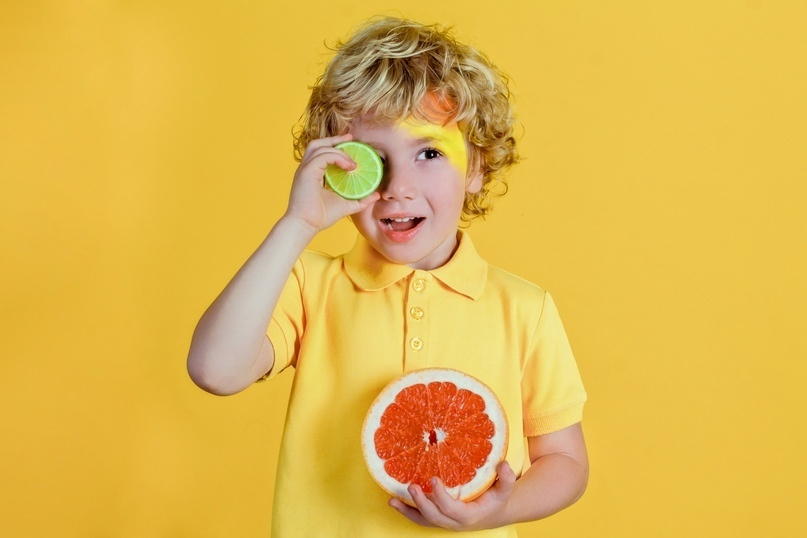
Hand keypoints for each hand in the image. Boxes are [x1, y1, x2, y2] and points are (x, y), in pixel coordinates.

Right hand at [284, 134, 379, 232]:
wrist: (306, 225)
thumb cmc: (320, 217)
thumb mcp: (345, 205)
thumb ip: (360, 200)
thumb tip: (376, 195)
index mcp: (311, 174)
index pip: (321, 153)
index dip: (334, 146)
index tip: (349, 144)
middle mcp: (306, 169)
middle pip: (317, 144)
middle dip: (333, 139)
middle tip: (350, 138)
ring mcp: (305, 169)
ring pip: (320, 147)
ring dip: (337, 149)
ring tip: (352, 159)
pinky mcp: (307, 172)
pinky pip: (323, 156)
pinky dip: (337, 157)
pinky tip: (349, 166)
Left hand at [389, 461, 516, 531]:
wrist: (493, 514)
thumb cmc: (496, 500)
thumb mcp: (505, 490)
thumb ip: (506, 479)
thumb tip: (503, 464)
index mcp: (468, 515)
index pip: (451, 508)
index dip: (441, 496)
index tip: (433, 479)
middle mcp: (454, 522)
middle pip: (434, 516)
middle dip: (421, 503)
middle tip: (411, 486)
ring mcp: (444, 522)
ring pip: (423, 520)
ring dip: (407, 511)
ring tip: (392, 501)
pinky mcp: (438, 518)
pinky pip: (420, 518)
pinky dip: (407, 512)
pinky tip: (394, 502)